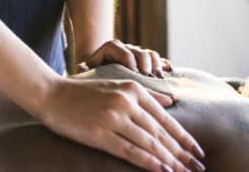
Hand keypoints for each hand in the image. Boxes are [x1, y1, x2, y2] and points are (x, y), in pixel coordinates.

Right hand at [37, 77, 204, 171]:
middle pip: (160, 133)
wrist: (50, 94)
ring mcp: (113, 117)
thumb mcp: (116, 84)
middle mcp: (126, 102)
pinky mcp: (101, 133)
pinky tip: (163, 171)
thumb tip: (170, 101)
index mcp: (132, 90)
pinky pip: (131, 151)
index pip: (165, 118)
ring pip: (149, 143)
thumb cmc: (82, 92)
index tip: (198, 152)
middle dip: (182, 153)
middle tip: (198, 168)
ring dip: (170, 161)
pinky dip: (150, 163)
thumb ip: (145, 94)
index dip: (184, 137)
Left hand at [77, 39, 172, 78]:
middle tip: (149, 78)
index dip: (131, 63)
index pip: (124, 53)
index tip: (134, 75)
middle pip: (140, 53)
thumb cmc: (92, 71)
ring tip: (159, 79)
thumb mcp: (86, 69)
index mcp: (112, 47)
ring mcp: (138, 55)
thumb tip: (80, 66)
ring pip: (151, 55)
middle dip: (146, 65)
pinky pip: (160, 60)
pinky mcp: (148, 63)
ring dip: (157, 66)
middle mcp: (127, 48)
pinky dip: (165, 65)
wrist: (99, 69)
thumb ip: (82, 68)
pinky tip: (170, 73)